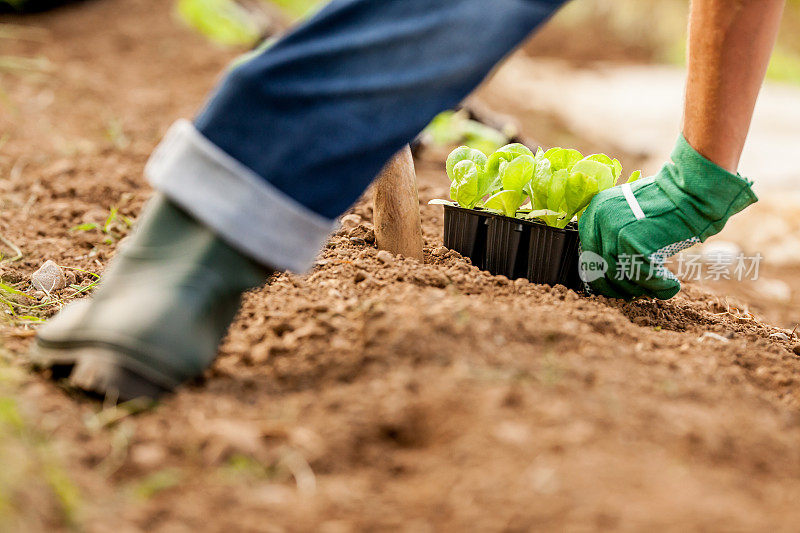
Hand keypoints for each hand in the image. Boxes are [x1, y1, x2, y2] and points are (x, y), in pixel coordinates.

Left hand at [578, 135, 757, 299]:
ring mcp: (614, 230)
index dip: (603, 276)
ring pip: (620, 275)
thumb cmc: (666, 204)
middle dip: (619, 287)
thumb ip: (613, 234)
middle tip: (636, 294)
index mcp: (594, 212)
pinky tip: (670, 286)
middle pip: (602, 268)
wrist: (692, 190)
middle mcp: (598, 219)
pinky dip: (657, 286)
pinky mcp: (633, 242)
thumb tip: (610, 272)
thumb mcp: (628, 211)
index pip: (589, 255)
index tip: (617, 286)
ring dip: (639, 288)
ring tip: (657, 289)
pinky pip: (642, 275)